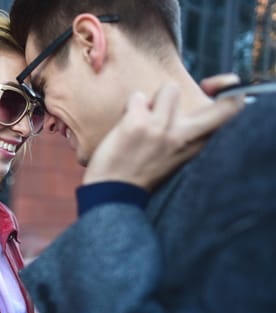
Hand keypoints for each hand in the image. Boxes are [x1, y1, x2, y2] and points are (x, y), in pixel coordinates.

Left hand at [83, 76, 243, 189]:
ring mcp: (161, 128)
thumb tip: (184, 111)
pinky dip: (130, 107)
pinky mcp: (137, 123)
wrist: (112, 193)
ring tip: (144, 117)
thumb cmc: (139, 175)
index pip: (229, 119)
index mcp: (195, 148)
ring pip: (169, 89)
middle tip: (191, 96)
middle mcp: (183, 137)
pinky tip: (125, 124)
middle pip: (224, 108)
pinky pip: (138, 97)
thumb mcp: (174, 159)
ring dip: (155, 99)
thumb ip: (185, 138)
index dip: (231, 101)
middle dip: (218, 90)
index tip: (214, 95)